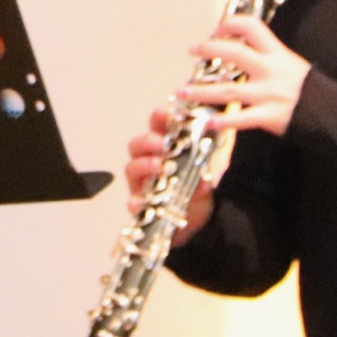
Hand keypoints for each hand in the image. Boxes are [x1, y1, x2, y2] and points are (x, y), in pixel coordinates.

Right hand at [126, 109, 214, 242]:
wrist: (191, 222)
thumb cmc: (193, 194)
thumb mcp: (203, 184)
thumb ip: (203, 180)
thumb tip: (204, 181)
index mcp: (163, 149)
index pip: (157, 127)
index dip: (160, 118)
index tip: (170, 114)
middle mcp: (148, 162)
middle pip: (137, 144)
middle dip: (148, 141)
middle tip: (162, 144)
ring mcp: (141, 182)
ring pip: (131, 167)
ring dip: (143, 165)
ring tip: (158, 166)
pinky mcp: (139, 204)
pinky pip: (132, 202)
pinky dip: (135, 202)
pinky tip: (139, 203)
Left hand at [175, 13, 310, 135]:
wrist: (334, 113)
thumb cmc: (309, 89)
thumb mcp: (291, 64)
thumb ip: (266, 57)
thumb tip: (237, 48)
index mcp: (277, 54)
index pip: (252, 28)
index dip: (231, 24)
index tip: (216, 30)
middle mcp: (271, 70)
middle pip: (236, 54)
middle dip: (210, 50)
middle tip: (193, 50)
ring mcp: (269, 94)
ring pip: (230, 90)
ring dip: (203, 90)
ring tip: (183, 90)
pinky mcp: (271, 116)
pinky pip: (242, 119)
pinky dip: (224, 121)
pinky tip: (208, 121)